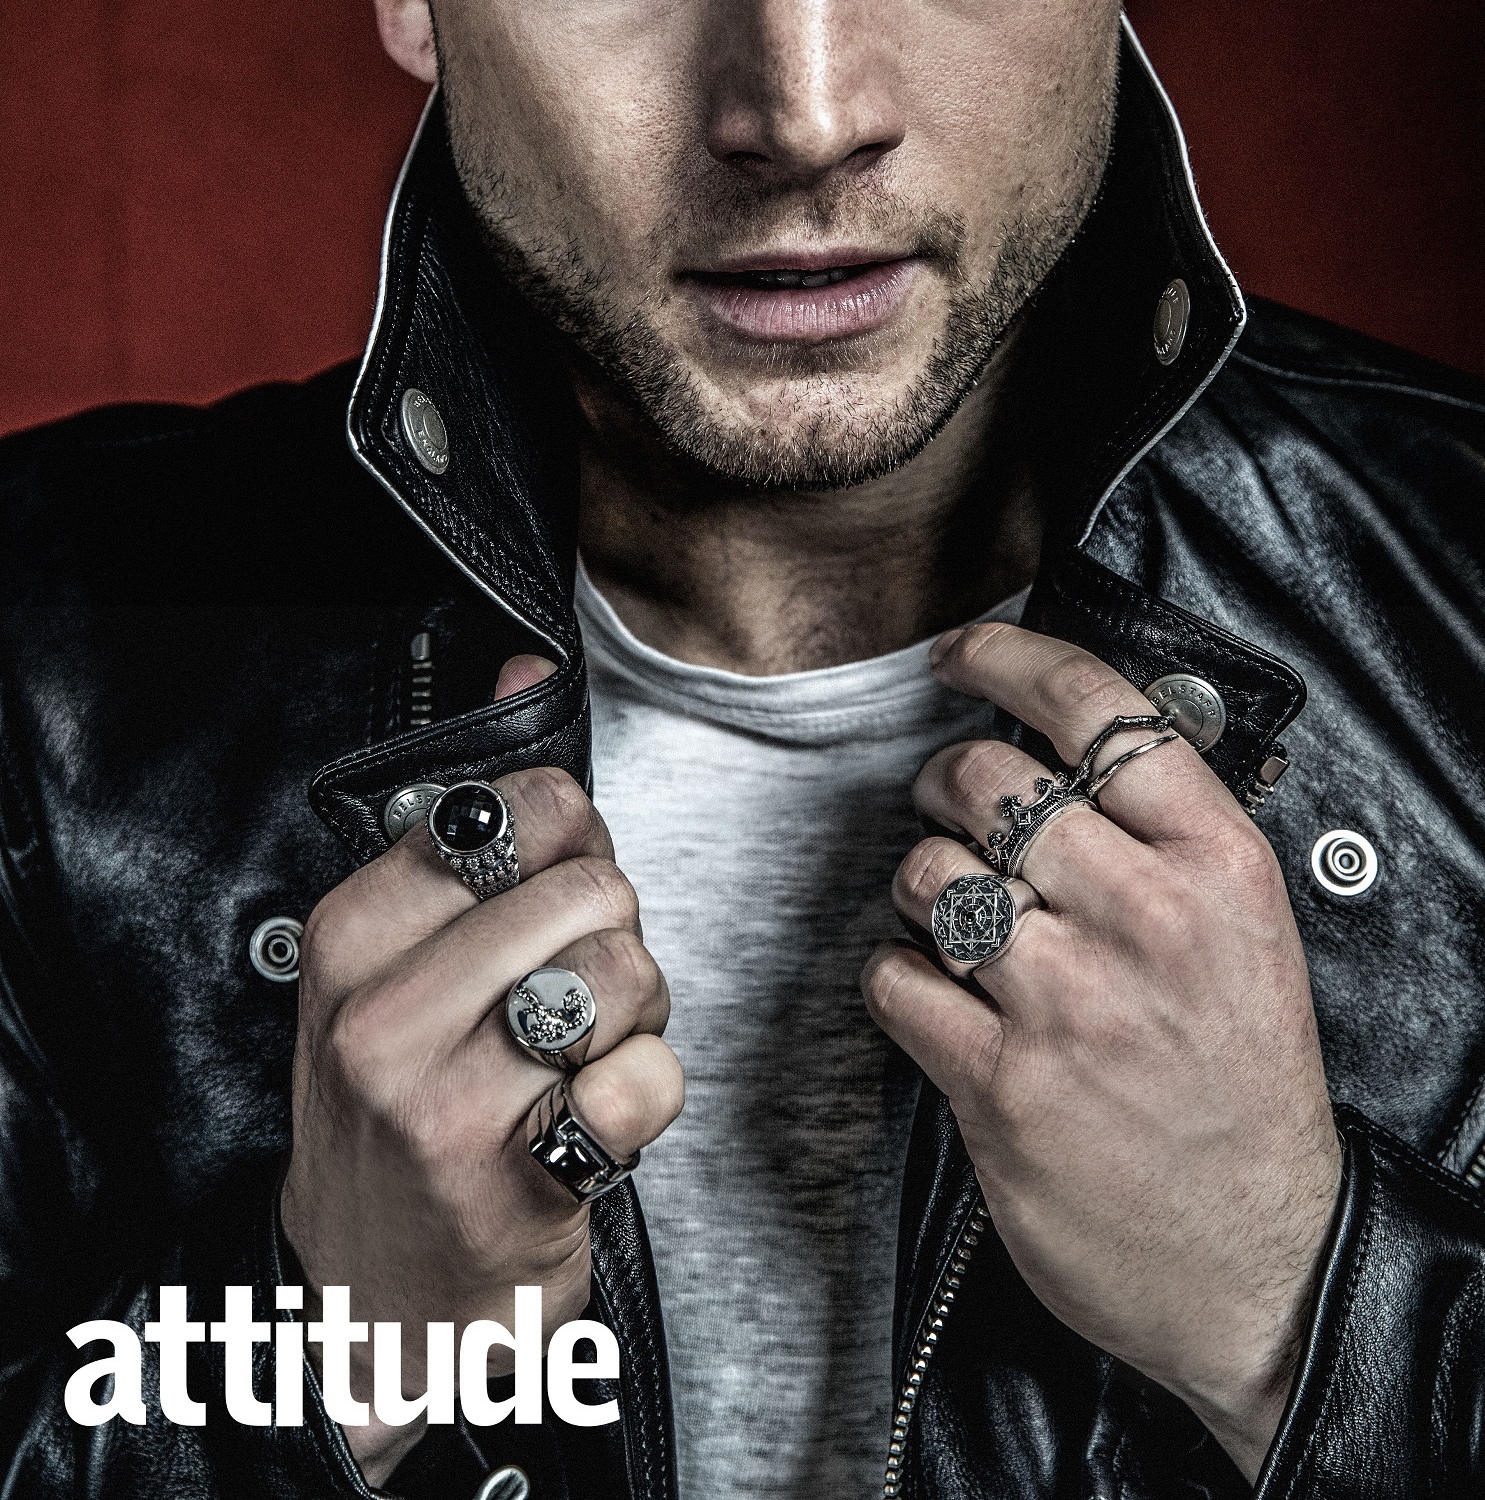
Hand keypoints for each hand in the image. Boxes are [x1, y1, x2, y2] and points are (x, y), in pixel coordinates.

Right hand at [281, 655, 682, 1483]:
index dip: (570, 845)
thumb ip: (469, 816)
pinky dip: (650, 1097)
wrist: (368, 1308)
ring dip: (638, 1015)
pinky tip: (597, 1124)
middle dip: (615, 934)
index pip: (516, 811)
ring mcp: (444, 1102)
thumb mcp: (392, 960)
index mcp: (351, 935)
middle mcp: (384, 1013)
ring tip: (582, 1056)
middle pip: (591, 889)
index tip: (546, 898)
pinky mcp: (514, 1182)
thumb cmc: (396, 1114)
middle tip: (577, 991)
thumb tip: (526, 659)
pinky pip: (650, 1081)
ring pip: (627, 975)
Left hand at [862, 622, 1340, 1480]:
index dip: (1007, 661)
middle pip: (987, 780)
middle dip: (948, 783)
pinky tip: (934, 995)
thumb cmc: (1244, 1089)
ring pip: (928, 871)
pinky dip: (896, 978)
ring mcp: (1068, 1000)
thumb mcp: (1249, 934)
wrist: (1258, 1263)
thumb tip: (1060, 740)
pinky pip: (894, 979)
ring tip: (952, 914)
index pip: (1096, 709)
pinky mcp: (1002, 1083)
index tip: (963, 659)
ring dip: (920, 883)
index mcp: (1216, 866)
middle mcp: (1143, 918)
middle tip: (954, 809)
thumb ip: (1167, 835)